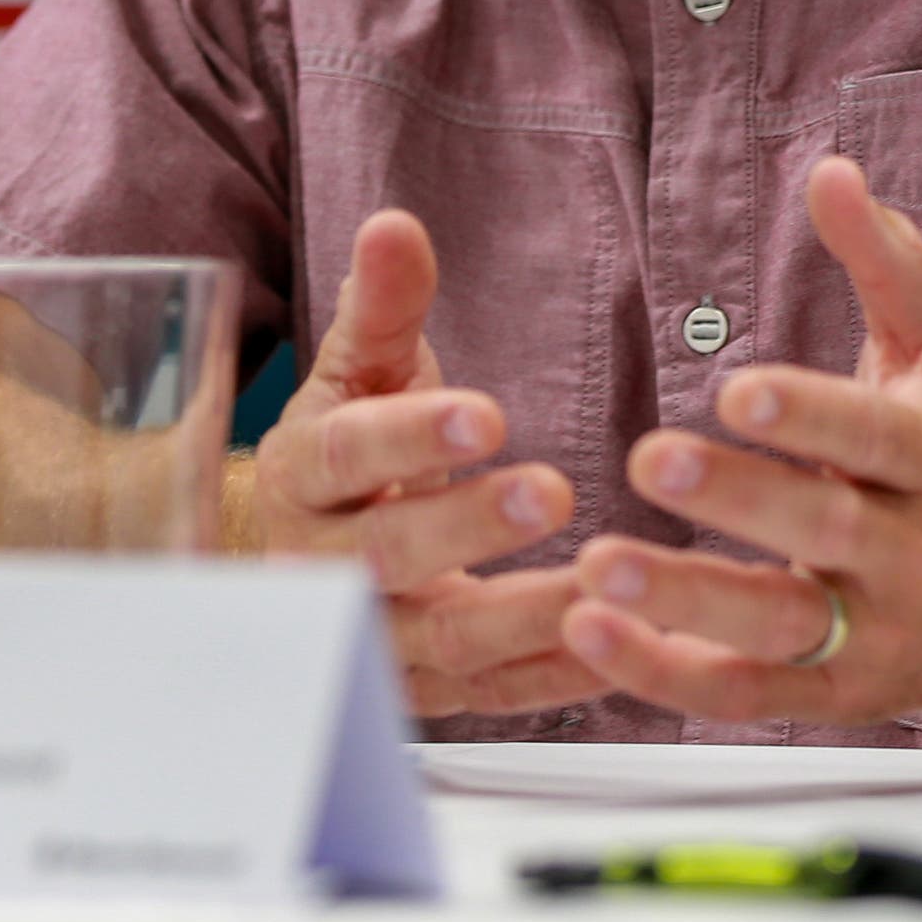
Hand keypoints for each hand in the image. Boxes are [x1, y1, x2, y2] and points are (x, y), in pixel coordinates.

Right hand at [243, 208, 589, 718]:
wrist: (313, 557)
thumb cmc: (353, 447)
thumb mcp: (363, 373)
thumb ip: (385, 305)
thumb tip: (394, 224)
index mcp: (301, 473)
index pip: (344, 454)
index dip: (412, 436)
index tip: (487, 413)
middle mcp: (321, 567)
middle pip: (384, 557)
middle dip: (465, 526)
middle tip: (552, 492)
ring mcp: (373, 639)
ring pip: (444, 640)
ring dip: (525, 615)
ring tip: (603, 583)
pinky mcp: (425, 695)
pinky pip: (493, 697)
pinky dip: (557, 680)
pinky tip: (620, 645)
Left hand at [564, 156, 921, 727]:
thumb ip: (888, 265)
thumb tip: (833, 171)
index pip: (878, 439)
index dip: (811, 415)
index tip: (735, 389)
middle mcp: (913, 555)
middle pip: (826, 529)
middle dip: (737, 498)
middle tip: (646, 457)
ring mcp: (873, 635)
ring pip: (781, 626)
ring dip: (688, 598)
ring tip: (597, 567)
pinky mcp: (832, 696)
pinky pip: (745, 696)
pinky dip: (668, 676)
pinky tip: (590, 635)